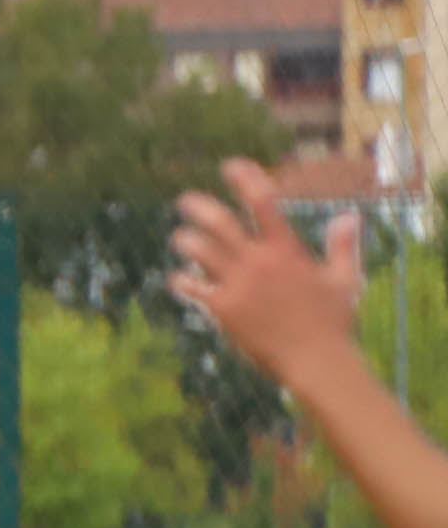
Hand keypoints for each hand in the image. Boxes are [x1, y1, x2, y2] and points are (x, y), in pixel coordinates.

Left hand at [170, 161, 363, 387]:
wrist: (315, 361)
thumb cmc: (333, 321)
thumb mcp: (344, 279)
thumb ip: (342, 245)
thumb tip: (349, 216)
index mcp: (287, 250)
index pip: (264, 203)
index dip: (246, 179)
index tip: (231, 166)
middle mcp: (259, 262)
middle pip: (220, 223)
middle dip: (199, 206)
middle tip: (185, 200)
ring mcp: (238, 285)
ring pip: (199, 251)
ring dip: (186, 241)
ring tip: (180, 237)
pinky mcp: (222, 310)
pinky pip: (192, 287)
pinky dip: (182, 280)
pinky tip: (179, 278)